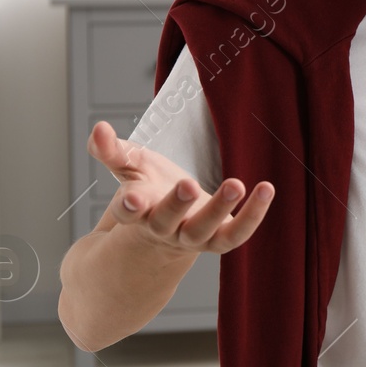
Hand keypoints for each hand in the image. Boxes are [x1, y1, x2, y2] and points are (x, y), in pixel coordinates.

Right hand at [87, 120, 274, 260]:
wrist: (167, 229)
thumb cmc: (147, 191)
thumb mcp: (130, 166)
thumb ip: (112, 150)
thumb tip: (99, 129)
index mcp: (137, 210)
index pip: (128, 212)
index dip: (128, 207)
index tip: (131, 199)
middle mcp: (162, 228)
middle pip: (165, 222)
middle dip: (175, 205)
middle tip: (187, 184)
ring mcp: (192, 236)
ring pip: (203, 231)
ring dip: (219, 209)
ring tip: (237, 184)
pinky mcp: (217, 237)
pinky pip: (236, 234)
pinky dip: (253, 215)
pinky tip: (266, 190)